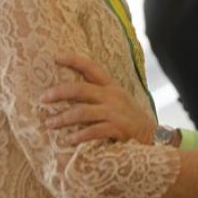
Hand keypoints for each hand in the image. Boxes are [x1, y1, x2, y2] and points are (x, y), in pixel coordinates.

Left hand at [41, 54, 156, 145]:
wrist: (154, 137)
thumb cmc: (130, 120)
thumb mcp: (118, 101)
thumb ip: (99, 95)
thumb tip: (71, 95)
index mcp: (111, 87)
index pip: (91, 68)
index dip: (73, 61)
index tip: (55, 57)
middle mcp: (112, 96)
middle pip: (80, 89)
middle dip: (59, 93)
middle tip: (43, 98)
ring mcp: (115, 112)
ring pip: (82, 111)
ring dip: (63, 118)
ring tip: (49, 123)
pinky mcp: (118, 129)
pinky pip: (93, 131)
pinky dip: (78, 135)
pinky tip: (68, 140)